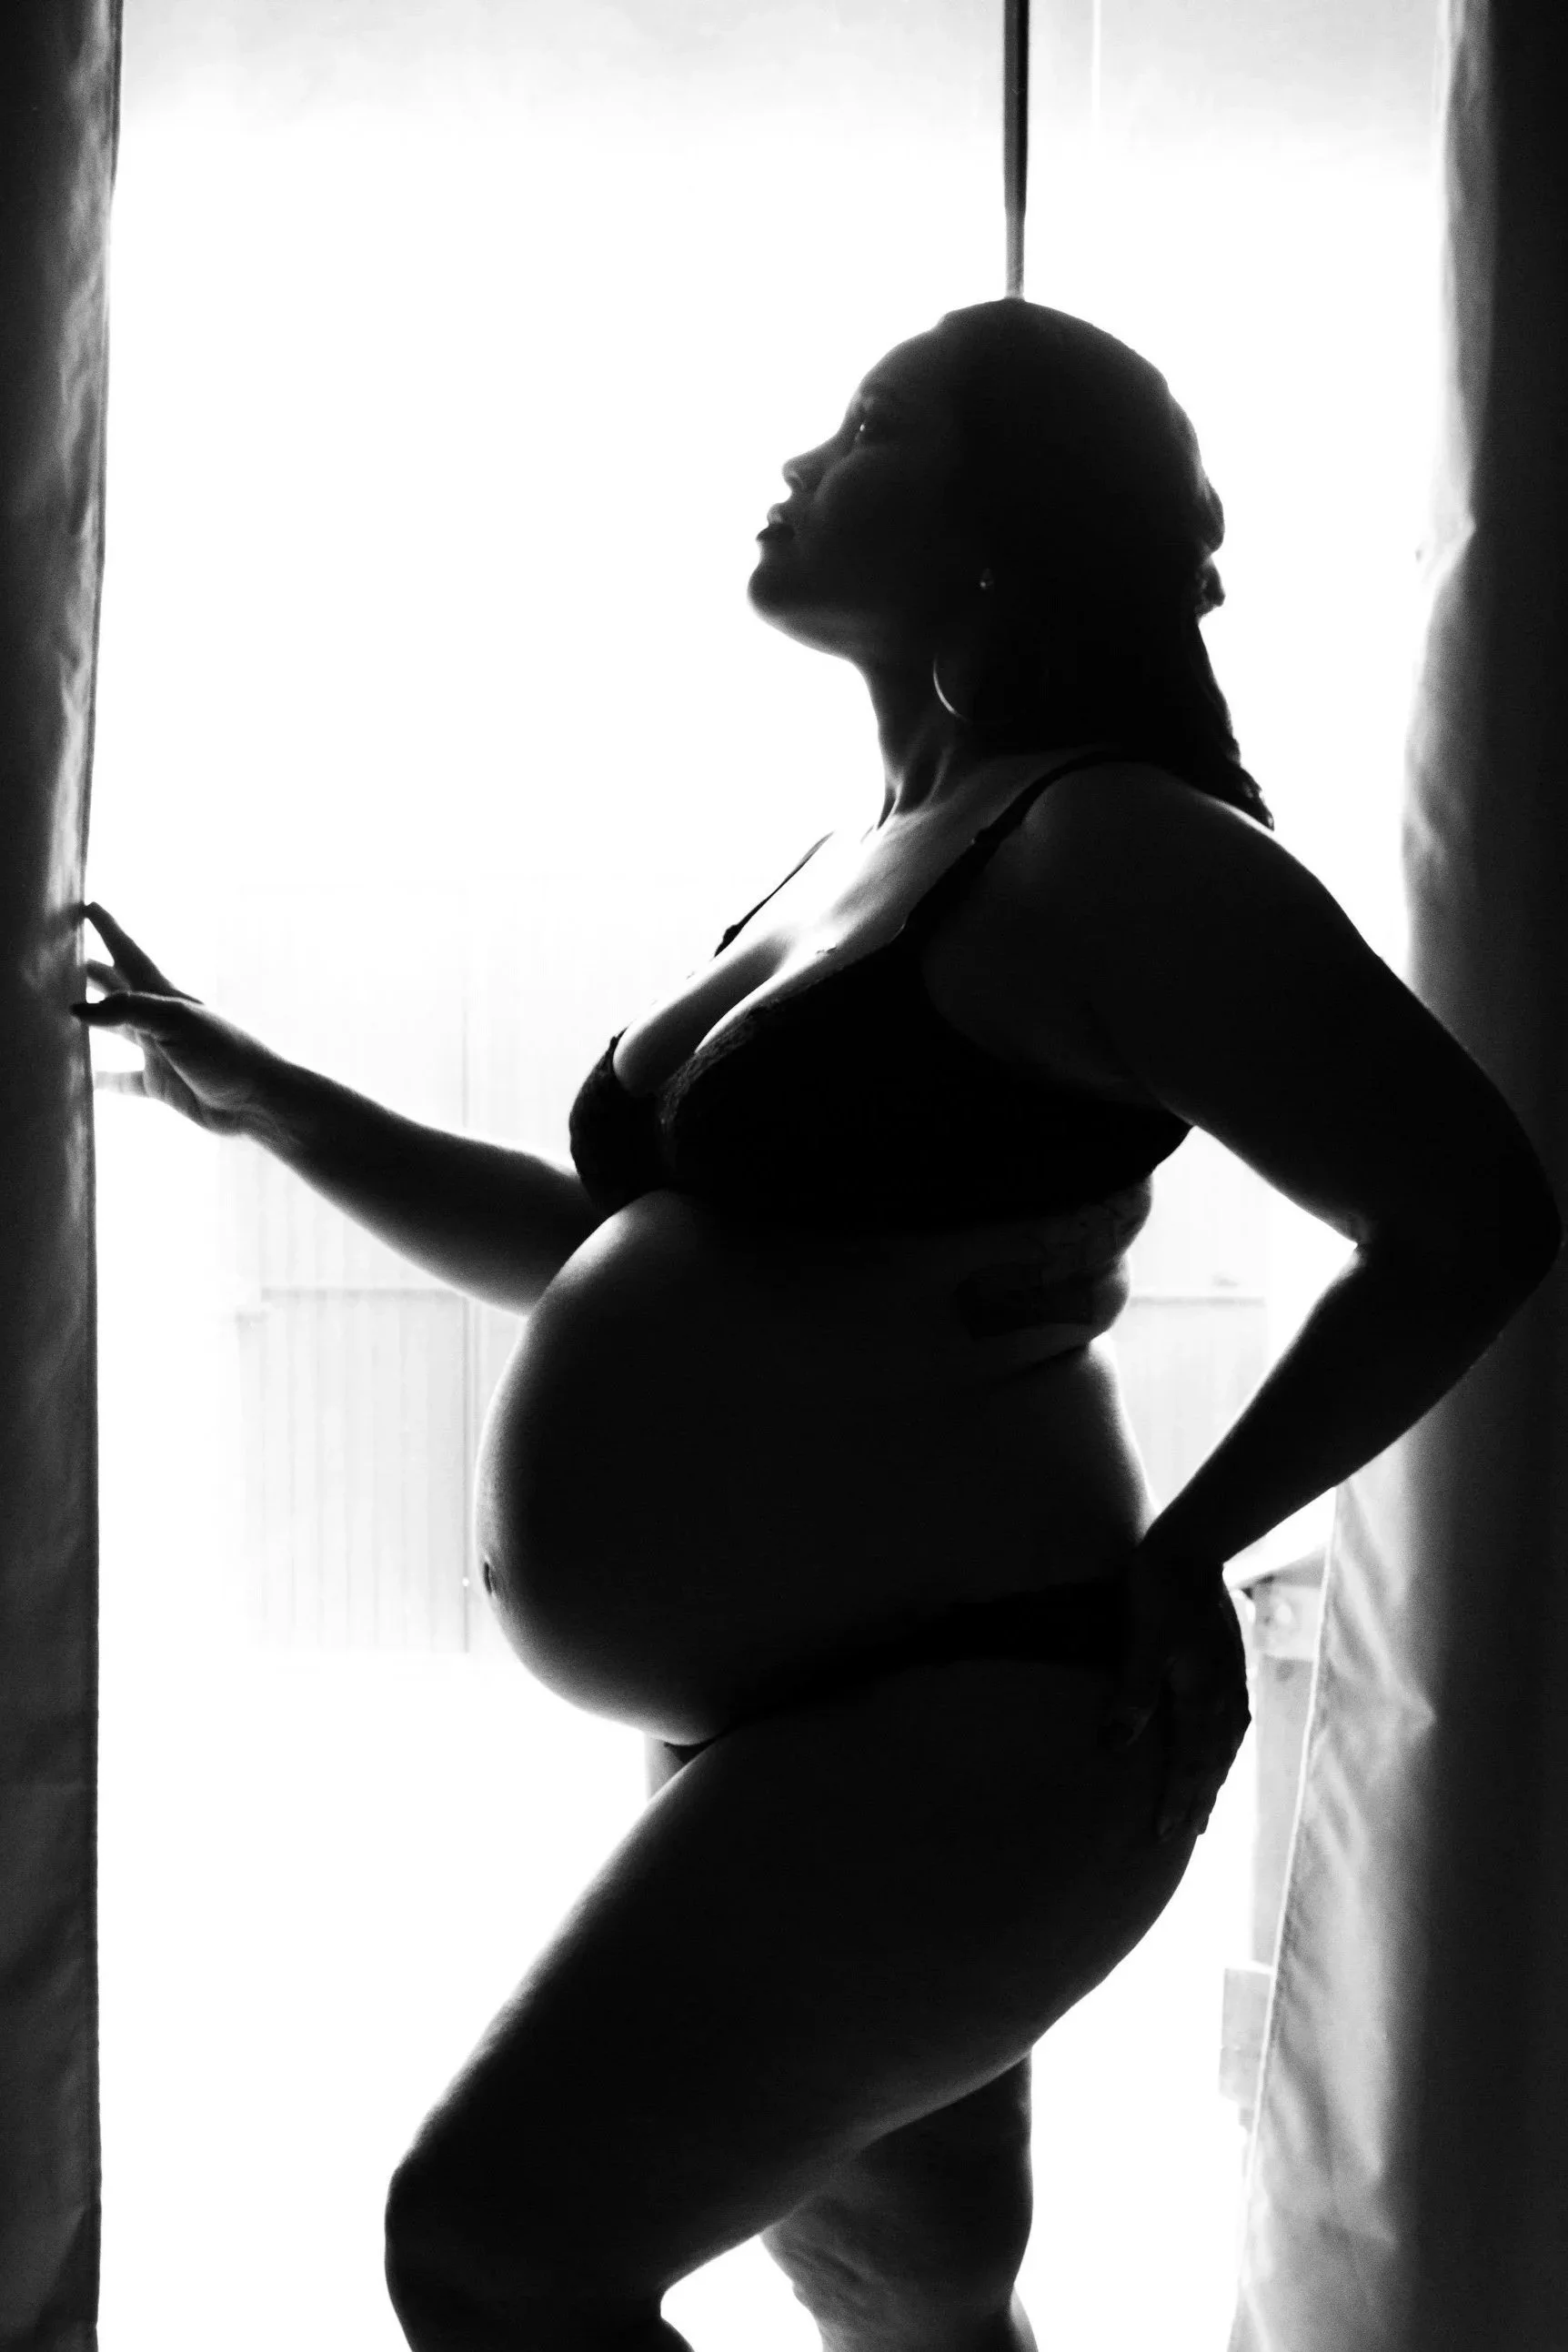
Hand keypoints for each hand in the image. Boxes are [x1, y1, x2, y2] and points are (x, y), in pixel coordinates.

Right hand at [72, 903, 289, 1140]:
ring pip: (119, 1030)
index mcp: (165, 996)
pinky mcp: (161, 1084)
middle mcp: (160, 1020)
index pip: (129, 954)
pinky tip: (86, 1079)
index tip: (89, 906)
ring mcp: (160, 1051)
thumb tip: (77, 1008)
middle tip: (65, 956)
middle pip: (120, 988)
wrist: (258, 1100)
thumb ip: (127, 1009)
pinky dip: (105, 1079)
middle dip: (96, 971)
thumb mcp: (176, 1021)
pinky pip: (125, 1080)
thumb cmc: (225, 1053)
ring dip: (97, 1019)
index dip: (109, 930)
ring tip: (67, 1008)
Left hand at [1100, 1531, 1251, 1842]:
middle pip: (1211, 1762)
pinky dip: (1222, 1748)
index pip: (1190, 1763)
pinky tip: (1219, 1750)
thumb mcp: (1141, 1639)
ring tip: (1204, 1808)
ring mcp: (1229, 1680)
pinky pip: (1230, 1723)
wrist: (1192, 1547)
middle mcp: (1222, 1696)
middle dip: (1198, 1799)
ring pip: (1224, 1745)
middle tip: (1185, 1836)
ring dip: (1212, 1778)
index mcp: (1202, 1696)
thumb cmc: (1158, 1590)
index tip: (1164, 1834)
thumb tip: (1114, 1744)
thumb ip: (1133, 1692)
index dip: (1178, 1800)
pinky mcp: (1227, 1665)